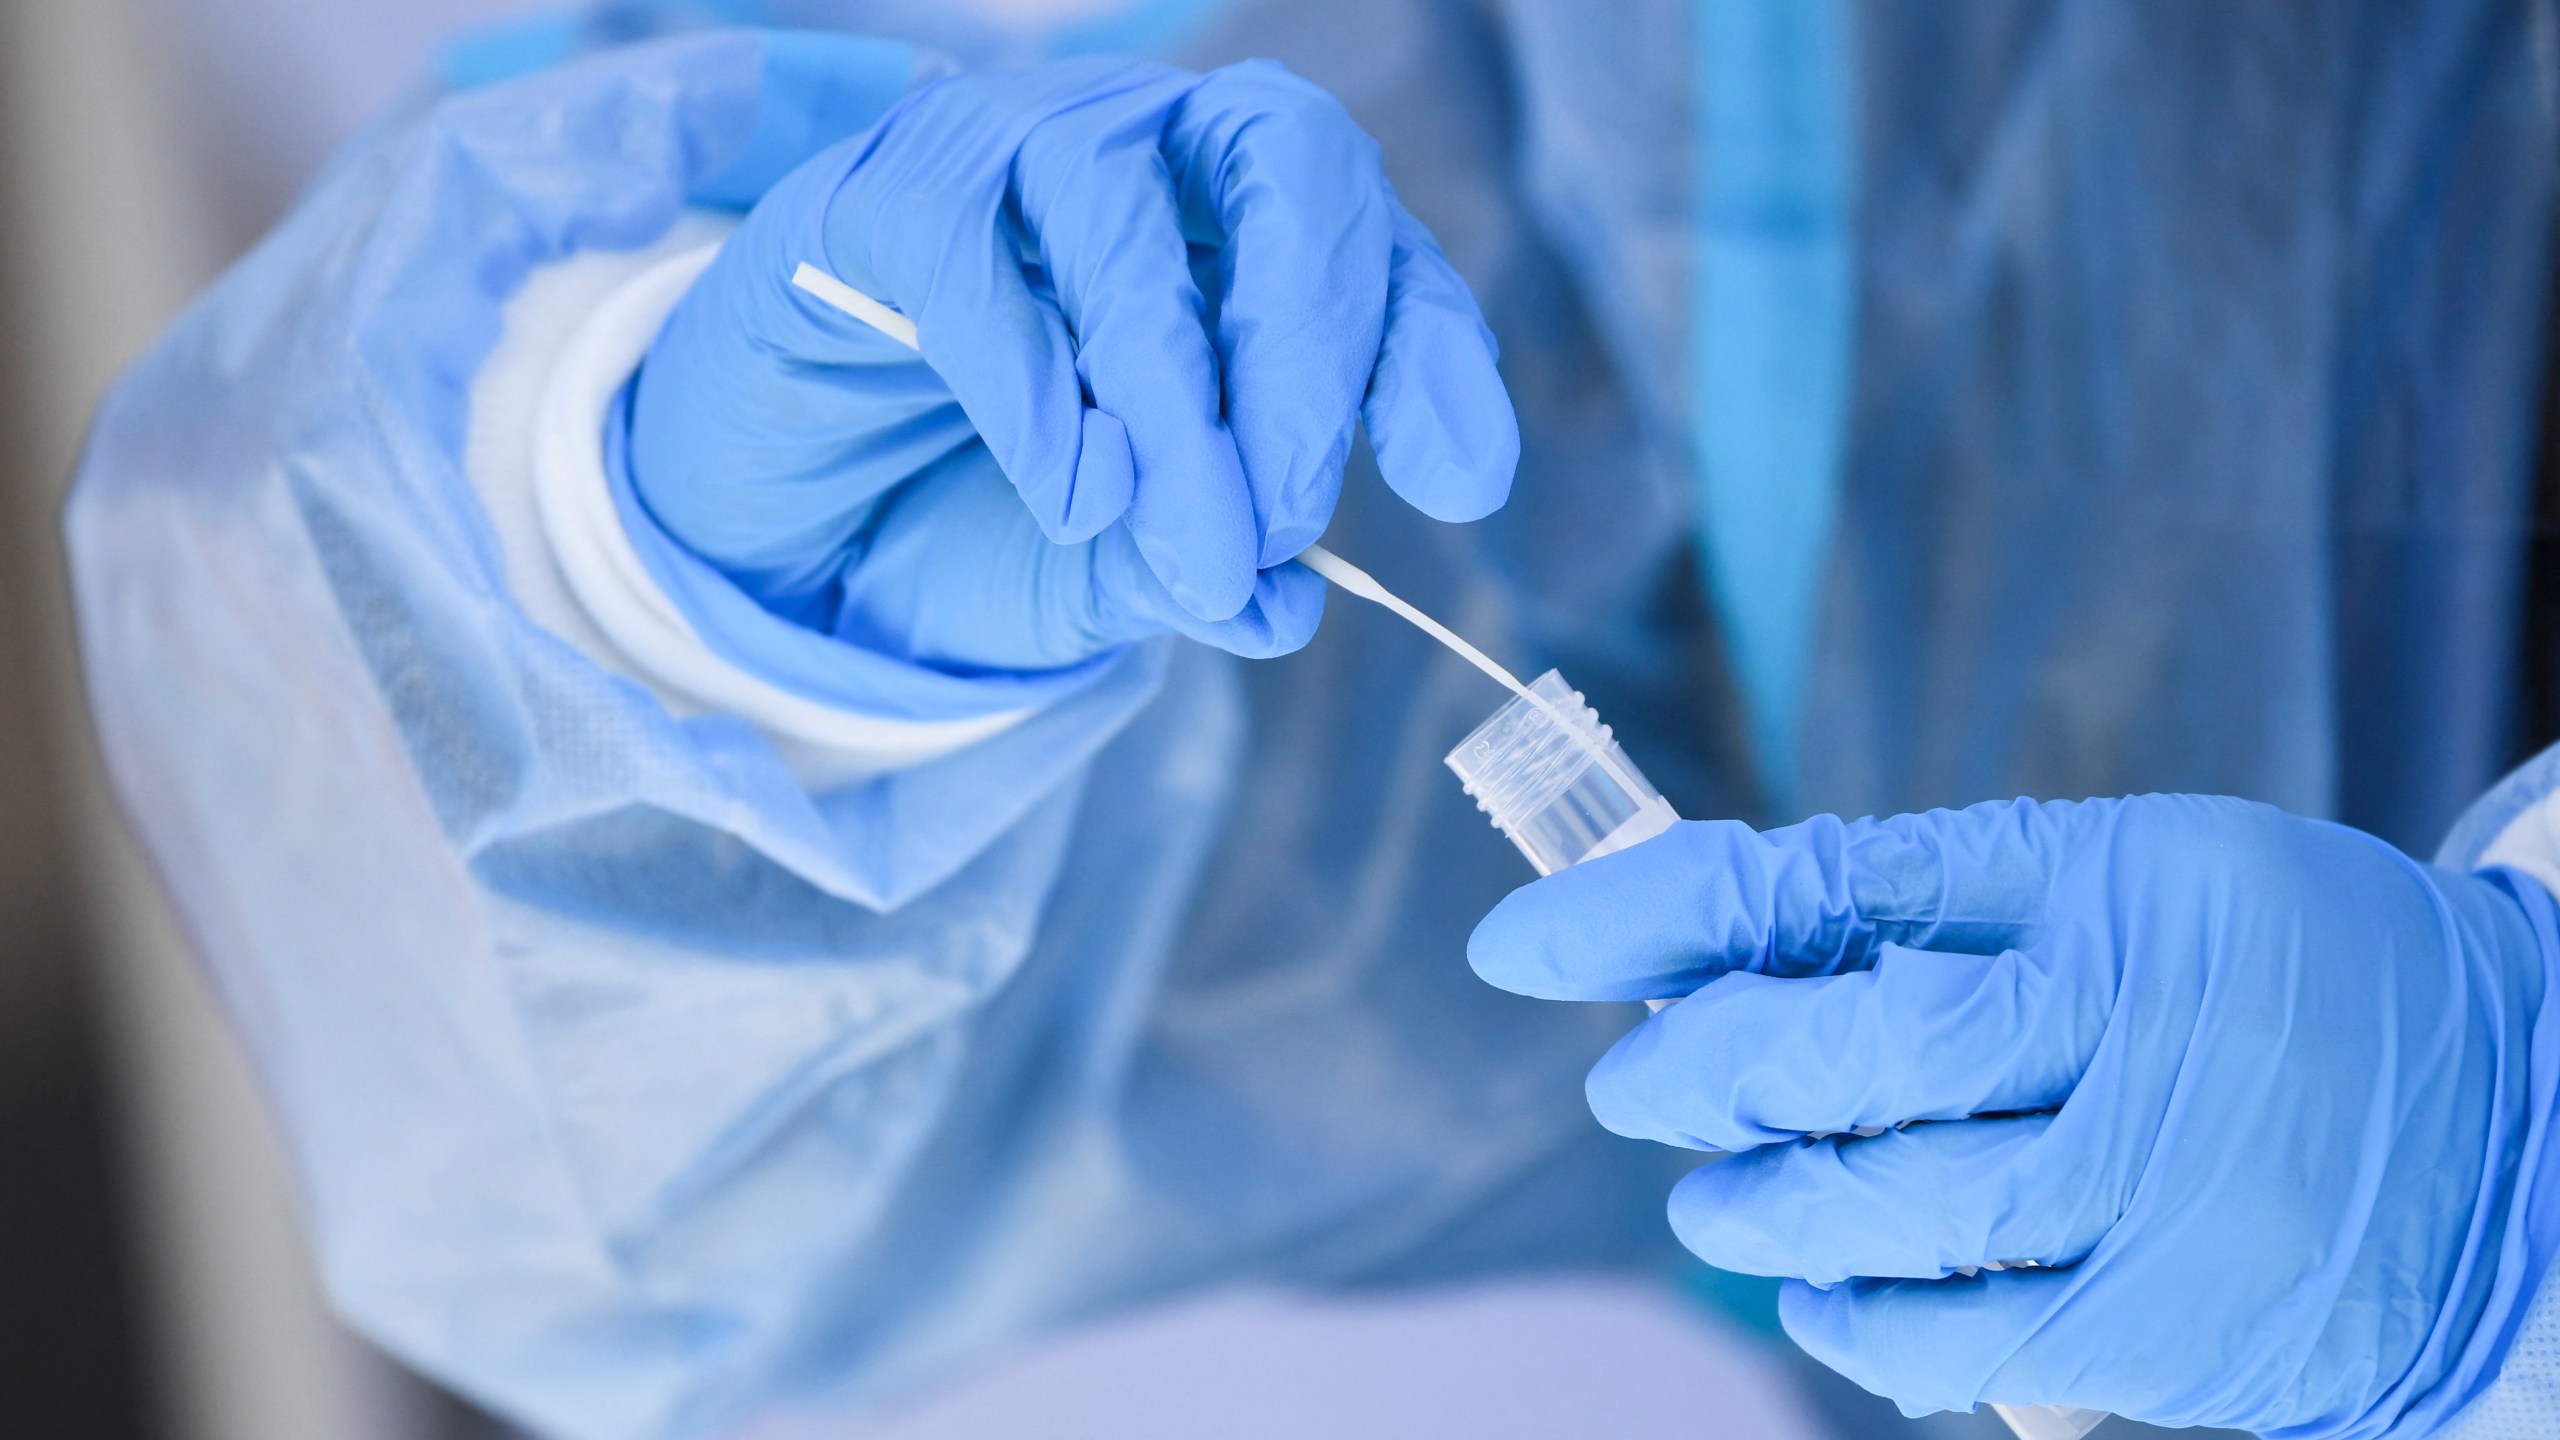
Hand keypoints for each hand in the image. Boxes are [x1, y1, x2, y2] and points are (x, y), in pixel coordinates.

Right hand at [629, 56, 1516, 672]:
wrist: (797, 523)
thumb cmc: (986, 510)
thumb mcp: (1117, 571)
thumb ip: (1202, 574)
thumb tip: (1286, 605)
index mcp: (1242, 228)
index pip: (1374, 243)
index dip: (1425, 349)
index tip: (1458, 483)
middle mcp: (1148, 154)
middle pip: (1281, 157)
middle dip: (1307, 340)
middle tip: (1290, 514)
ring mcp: (1010, 152)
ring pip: (1121, 203)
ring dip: (1168, 383)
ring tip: (1179, 532)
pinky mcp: (878, 196)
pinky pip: (965, 246)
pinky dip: (1031, 376)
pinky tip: (1069, 488)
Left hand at [1467, 795, 2558, 1432]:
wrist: (2522, 1131)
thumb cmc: (2279, 982)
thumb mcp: (2139, 883)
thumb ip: (1941, 908)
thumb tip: (1715, 951)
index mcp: (2108, 881)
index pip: (1827, 885)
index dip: (1650, 914)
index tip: (1525, 941)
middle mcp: (2129, 1024)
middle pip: (1838, 1053)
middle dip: (1693, 1075)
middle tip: (1634, 1088)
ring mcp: (2152, 1184)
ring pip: (1876, 1205)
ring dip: (1753, 1205)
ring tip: (1715, 1201)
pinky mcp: (2164, 1325)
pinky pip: (1954, 1337)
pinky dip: (1854, 1319)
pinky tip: (1816, 1295)